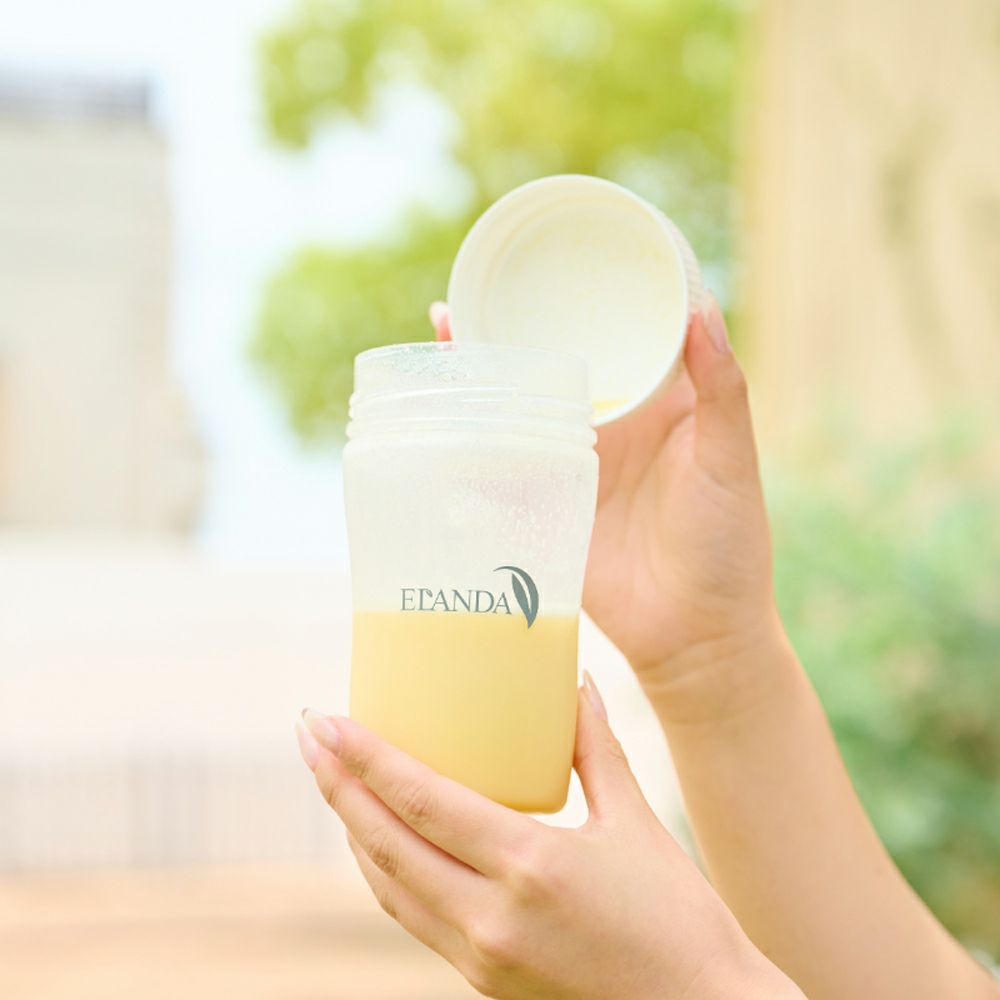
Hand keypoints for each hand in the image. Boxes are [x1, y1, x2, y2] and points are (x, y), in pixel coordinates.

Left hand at [295, 678, 800, 999]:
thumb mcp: (636, 822)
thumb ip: (597, 749)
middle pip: (386, 844)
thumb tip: (578, 686)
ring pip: (389, 886)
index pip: (422, 802)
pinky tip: (383, 841)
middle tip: (308, 736)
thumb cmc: (677, 916)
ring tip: (336, 781)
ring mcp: (481, 955)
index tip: (326, 719)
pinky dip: (386, 873)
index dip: (366, 759)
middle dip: (338, 787)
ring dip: (354, 831)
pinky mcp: (483, 979)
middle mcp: (491, 915)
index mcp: (529, 866)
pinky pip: (413, 917)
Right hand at [430, 300, 782, 718]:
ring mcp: (573, 463)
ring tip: (443, 331)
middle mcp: (611, 424)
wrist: (696, 636)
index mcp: (657, 400)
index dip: (591, 292)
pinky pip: (501, 464)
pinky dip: (467, 440)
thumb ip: (721, 387)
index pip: (619, 332)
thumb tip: (701, 304)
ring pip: (521, 404)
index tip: (562, 249)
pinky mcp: (545, 505)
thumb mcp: (730, 458)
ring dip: (483, 371)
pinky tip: (434, 413)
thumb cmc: (729, 546)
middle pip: (556, 360)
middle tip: (473, 285)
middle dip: (516, 324)